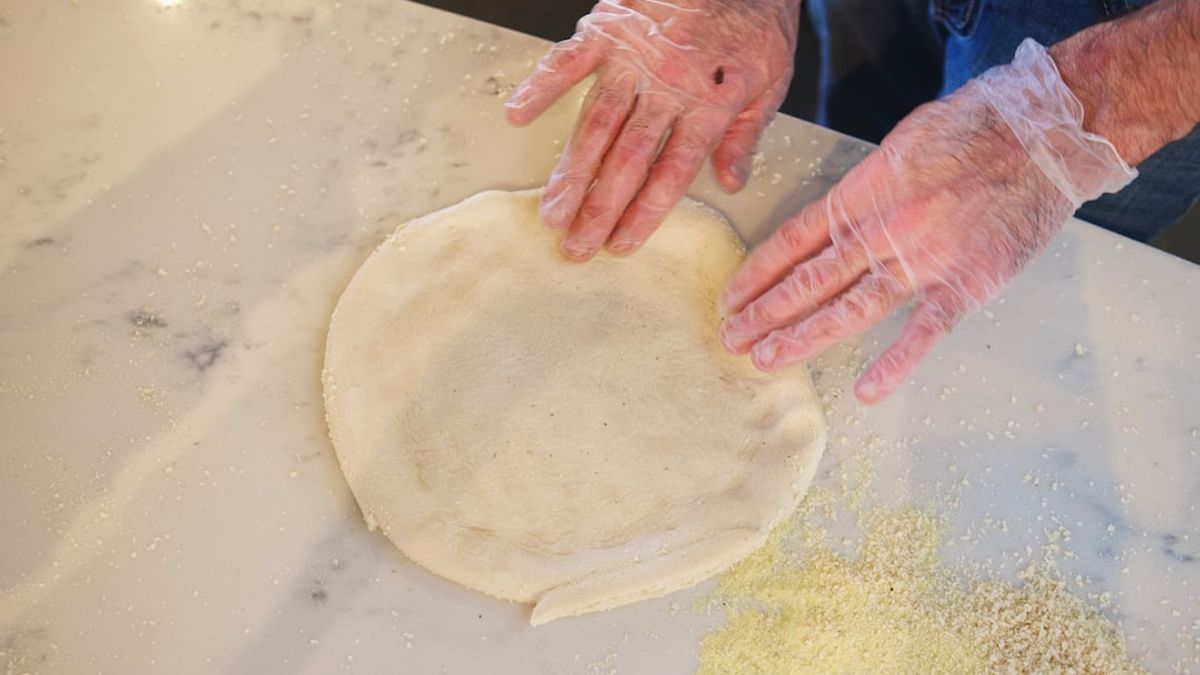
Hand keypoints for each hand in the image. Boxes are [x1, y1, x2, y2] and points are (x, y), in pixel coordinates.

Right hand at [505, 0, 799, 259]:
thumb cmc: (757, 16)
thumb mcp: (772, 78)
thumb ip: (746, 133)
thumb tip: (731, 183)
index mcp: (709, 105)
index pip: (671, 173)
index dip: (644, 213)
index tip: (620, 245)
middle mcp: (667, 88)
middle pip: (628, 159)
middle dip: (599, 208)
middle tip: (575, 246)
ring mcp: (633, 59)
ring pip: (596, 123)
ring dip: (572, 171)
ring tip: (551, 210)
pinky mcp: (609, 28)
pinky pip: (569, 59)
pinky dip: (542, 85)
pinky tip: (517, 116)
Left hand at [718, 40, 1135, 402]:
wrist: (1044, 131)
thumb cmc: (975, 127)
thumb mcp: (902, 143)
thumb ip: (867, 186)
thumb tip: (840, 216)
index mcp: (862, 193)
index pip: (793, 240)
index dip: (758, 273)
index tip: (731, 297)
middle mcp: (881, 230)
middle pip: (809, 281)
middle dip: (764, 313)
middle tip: (731, 339)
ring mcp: (922, 260)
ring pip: (850, 310)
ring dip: (802, 337)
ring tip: (764, 359)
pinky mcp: (967, 283)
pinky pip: (925, 331)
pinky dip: (896, 364)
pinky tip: (866, 391)